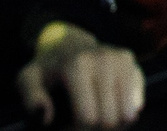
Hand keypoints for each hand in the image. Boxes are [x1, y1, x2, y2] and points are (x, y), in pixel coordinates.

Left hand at [16, 24, 145, 129]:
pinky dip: (126, 113)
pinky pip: (137, 104)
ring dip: (112, 125)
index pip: (88, 118)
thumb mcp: (29, 80)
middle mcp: (103, 59)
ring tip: (95, 118)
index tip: (68, 129)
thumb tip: (44, 116)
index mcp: (77, 65)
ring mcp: (120, 60)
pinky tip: (110, 106)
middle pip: (109, 119)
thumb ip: (31, 99)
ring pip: (127, 115)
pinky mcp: (132, 63)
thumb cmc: (48, 70)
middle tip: (82, 125)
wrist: (67, 44)